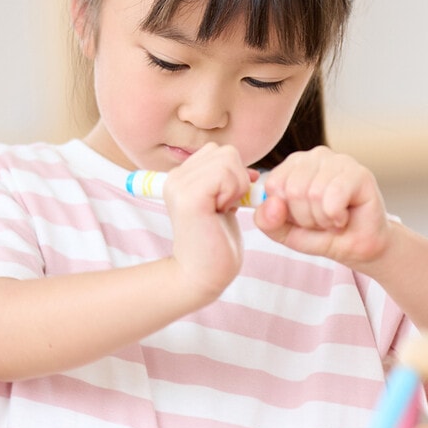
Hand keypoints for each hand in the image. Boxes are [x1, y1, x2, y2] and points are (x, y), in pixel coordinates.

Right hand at [160, 144, 254, 302]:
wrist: (202, 275)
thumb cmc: (216, 244)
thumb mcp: (223, 204)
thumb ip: (229, 182)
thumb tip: (252, 171)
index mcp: (181, 177)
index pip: (218, 151)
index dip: (234, 174)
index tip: (227, 202)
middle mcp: (175, 177)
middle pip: (225, 152)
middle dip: (238, 179)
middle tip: (225, 208)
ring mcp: (179, 185)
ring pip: (228, 160)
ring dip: (237, 187)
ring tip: (223, 211)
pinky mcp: (189, 197)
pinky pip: (225, 174)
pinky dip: (234, 193)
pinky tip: (222, 213)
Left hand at [254, 147, 389, 267]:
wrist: (358, 248)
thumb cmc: (323, 235)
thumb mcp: (285, 233)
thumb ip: (267, 221)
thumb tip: (272, 203)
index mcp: (293, 164)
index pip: (273, 184)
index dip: (285, 212)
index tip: (301, 218)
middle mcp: (315, 156)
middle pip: (293, 190)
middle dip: (305, 218)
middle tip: (321, 221)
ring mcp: (339, 161)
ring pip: (314, 194)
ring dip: (322, 219)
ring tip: (333, 220)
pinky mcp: (359, 173)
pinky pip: (333, 197)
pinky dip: (336, 217)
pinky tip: (344, 217)